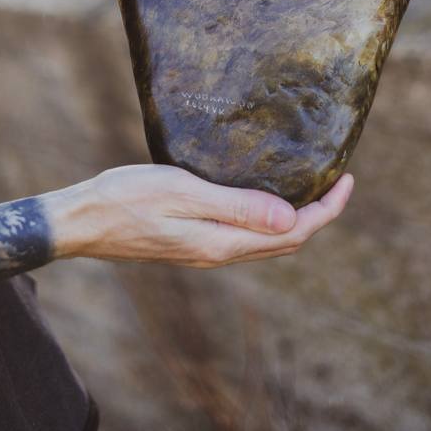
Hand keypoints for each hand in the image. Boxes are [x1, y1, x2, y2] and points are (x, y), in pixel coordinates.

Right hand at [48, 164, 352, 267]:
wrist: (82, 221)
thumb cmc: (127, 198)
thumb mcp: (184, 192)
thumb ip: (237, 207)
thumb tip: (290, 219)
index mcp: (223, 243)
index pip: (294, 234)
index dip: (327, 209)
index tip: (347, 178)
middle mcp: (219, 253)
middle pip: (286, 242)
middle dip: (319, 214)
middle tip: (337, 179)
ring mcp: (205, 250)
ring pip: (267, 242)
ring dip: (295, 218)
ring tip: (309, 184)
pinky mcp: (193, 241)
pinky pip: (245, 236)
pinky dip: (267, 218)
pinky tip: (262, 193)